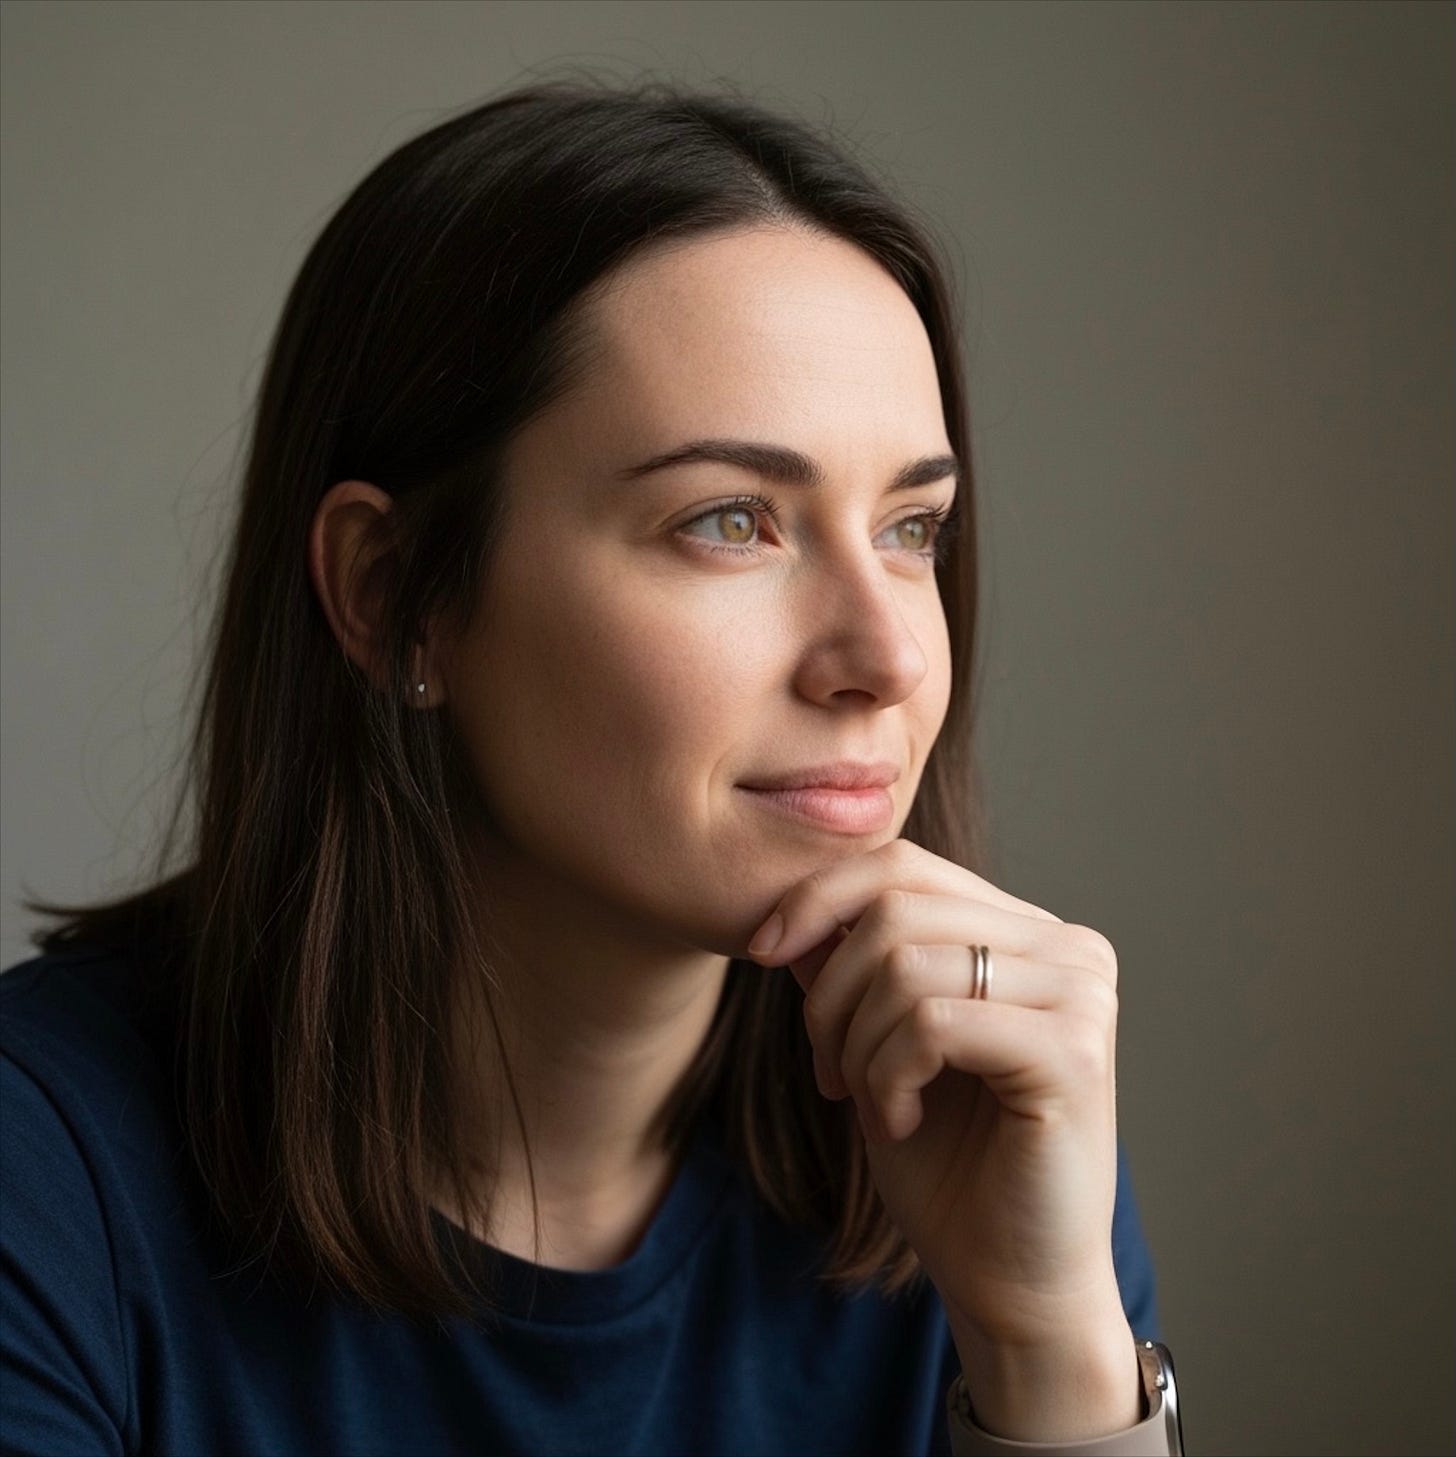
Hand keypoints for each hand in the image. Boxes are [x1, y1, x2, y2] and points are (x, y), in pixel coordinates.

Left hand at [746, 838, 1130, 1358]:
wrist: (1009, 1279)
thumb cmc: (948, 1162)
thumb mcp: (877, 1043)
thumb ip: (851, 968)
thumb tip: (794, 911)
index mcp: (1027, 931)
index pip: (904, 866)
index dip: (818, 897)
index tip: (760, 952)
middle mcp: (1067, 946)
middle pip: (896, 907)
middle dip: (832, 993)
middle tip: (830, 1071)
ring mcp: (1081, 993)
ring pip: (906, 964)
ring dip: (857, 1045)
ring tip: (871, 1103)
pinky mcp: (1076, 1051)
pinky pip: (932, 1024)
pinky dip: (888, 1076)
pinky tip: (899, 1122)